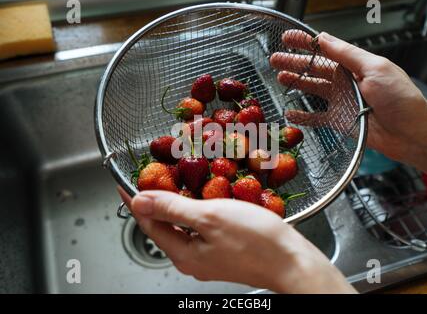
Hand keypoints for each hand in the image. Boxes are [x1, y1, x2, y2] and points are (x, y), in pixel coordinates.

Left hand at [118, 187, 355, 293]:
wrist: (292, 260)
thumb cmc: (255, 239)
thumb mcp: (209, 217)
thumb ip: (171, 209)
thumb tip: (139, 202)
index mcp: (183, 252)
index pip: (148, 223)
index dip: (135, 200)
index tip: (125, 181)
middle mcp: (192, 258)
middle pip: (164, 225)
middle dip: (155, 200)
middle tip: (151, 176)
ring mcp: (208, 255)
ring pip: (183, 225)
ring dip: (176, 202)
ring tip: (174, 180)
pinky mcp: (223, 250)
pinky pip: (200, 227)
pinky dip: (196, 209)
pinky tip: (204, 196)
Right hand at [270, 30, 426, 187]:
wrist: (410, 133)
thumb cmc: (400, 98)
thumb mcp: (374, 68)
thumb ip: (347, 54)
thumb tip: (323, 39)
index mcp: (354, 66)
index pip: (326, 50)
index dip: (306, 44)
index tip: (288, 38)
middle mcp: (346, 81)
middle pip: (314, 69)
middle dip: (294, 63)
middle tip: (275, 59)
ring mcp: (341, 101)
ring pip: (313, 90)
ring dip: (296, 83)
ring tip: (280, 78)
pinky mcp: (339, 121)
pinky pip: (316, 118)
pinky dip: (303, 117)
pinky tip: (291, 113)